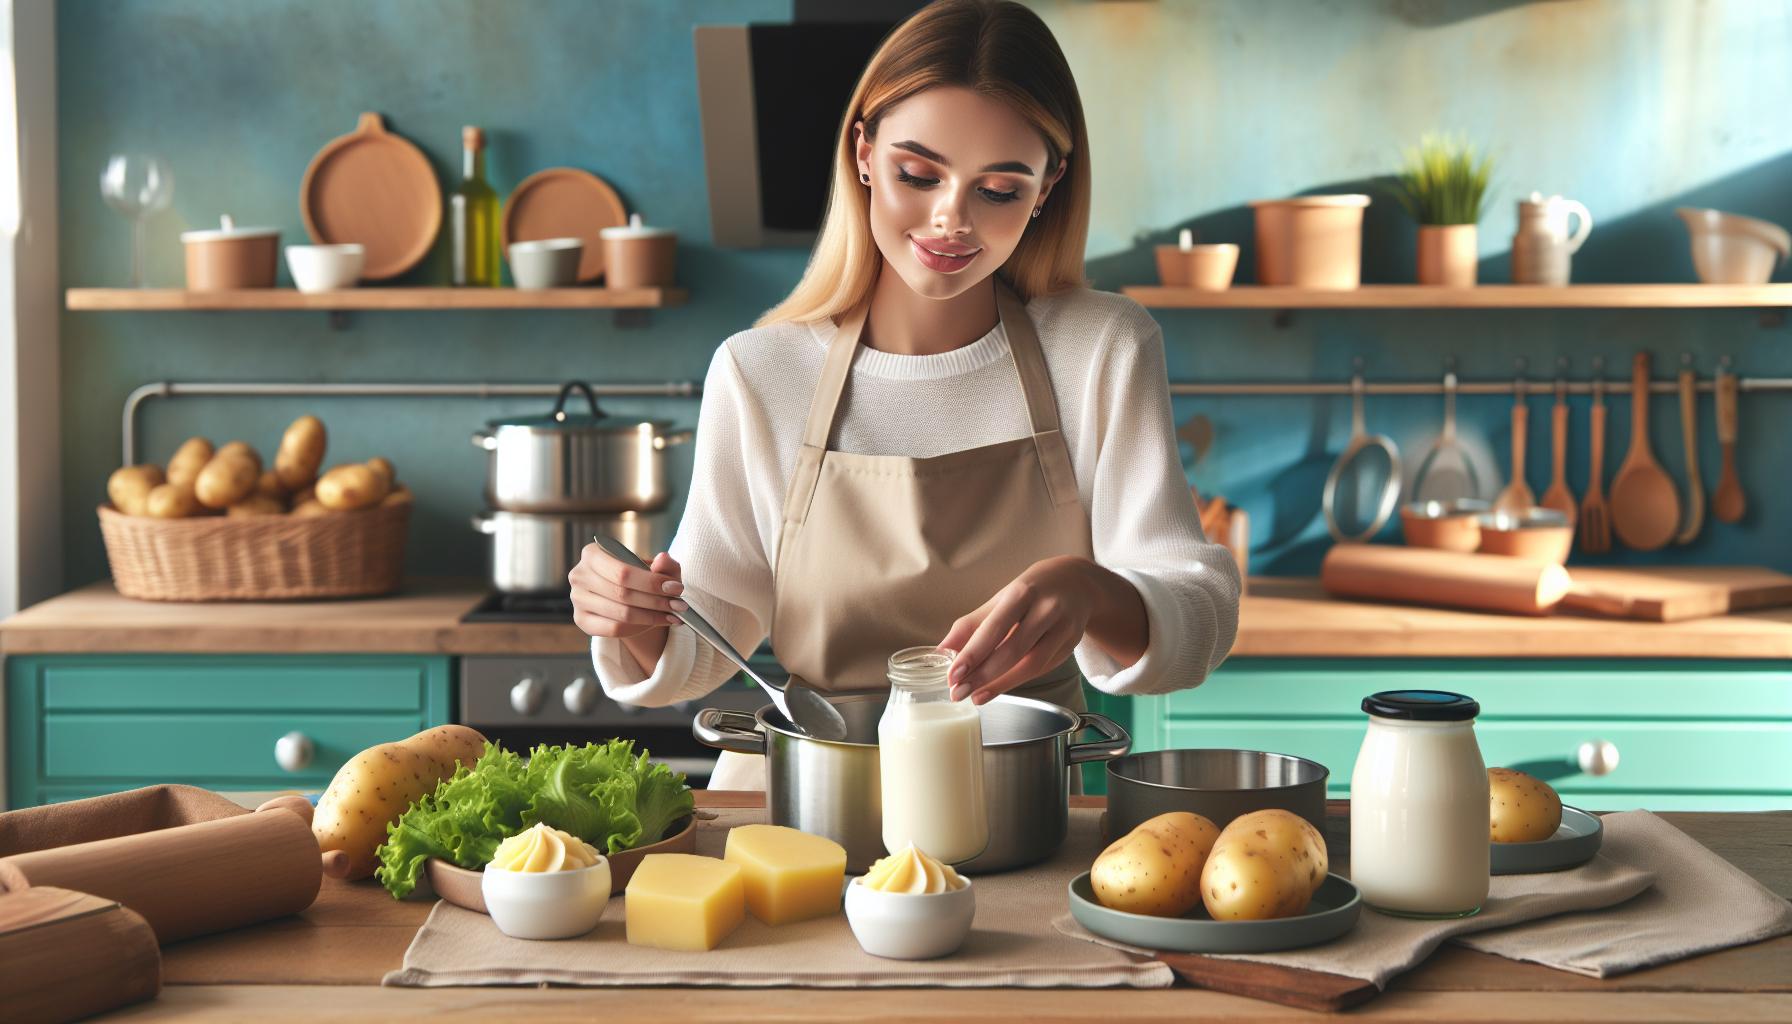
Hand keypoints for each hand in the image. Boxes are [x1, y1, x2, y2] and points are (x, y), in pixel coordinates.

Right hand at [568, 544, 685, 638]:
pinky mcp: (581, 620)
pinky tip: (656, 623)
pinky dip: (638, 628)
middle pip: (622, 594)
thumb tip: (664, 558)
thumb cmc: (640, 578)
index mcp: (593, 554)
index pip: (623, 572)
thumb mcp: (656, 568)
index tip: (677, 589)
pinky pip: (613, 629)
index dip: (652, 582)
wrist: (625, 597)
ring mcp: (577, 599)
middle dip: (656, 601)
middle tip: (679, 605)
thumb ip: (664, 564)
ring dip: (652, 616)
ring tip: (673, 615)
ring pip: (620, 613)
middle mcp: (579, 575)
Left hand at [939, 556, 1097, 704]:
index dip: (973, 653)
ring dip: (1001, 684)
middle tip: (959, 692)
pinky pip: (1042, 669)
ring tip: (976, 696)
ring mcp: (1063, 628)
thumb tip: (941, 651)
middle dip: (984, 675)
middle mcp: (1046, 609)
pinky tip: (997, 688)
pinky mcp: (1070, 646)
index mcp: (1022, 593)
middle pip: (1014, 649)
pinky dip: (1017, 681)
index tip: (953, 674)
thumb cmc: (1030, 593)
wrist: (1075, 584)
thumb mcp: (1000, 601)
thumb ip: (970, 626)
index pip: (995, 627)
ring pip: (1032, 664)